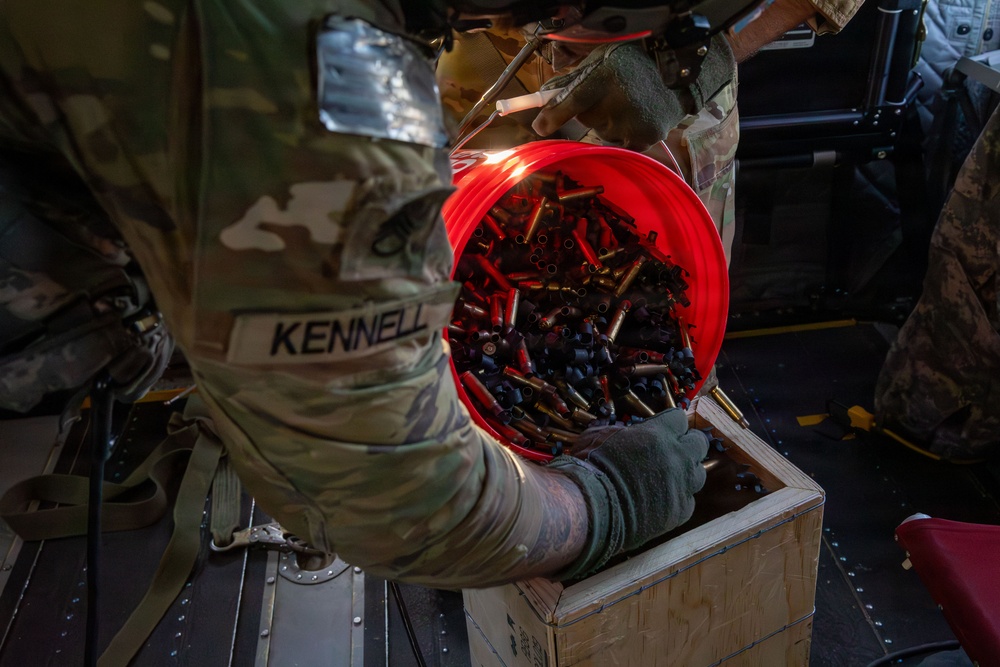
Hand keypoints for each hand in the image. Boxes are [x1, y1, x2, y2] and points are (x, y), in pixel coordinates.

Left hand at [531, 41, 685, 151]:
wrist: (677, 71)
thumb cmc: (632, 65)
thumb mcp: (600, 62)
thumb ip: (573, 81)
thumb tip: (546, 102)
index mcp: (605, 77)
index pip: (573, 100)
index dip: (554, 116)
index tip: (539, 127)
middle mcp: (619, 101)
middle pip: (587, 119)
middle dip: (592, 111)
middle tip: (611, 96)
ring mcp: (633, 123)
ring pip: (603, 133)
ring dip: (608, 123)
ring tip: (628, 105)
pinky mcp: (645, 138)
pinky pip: (620, 144)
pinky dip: (623, 134)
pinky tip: (636, 118)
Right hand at [548, 407, 708, 579]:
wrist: (591, 507)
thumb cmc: (590, 468)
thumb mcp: (600, 436)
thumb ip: (622, 431)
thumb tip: (628, 432)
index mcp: (658, 435)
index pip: (679, 419)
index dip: (670, 424)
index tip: (662, 430)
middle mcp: (676, 458)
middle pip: (699, 443)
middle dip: (687, 444)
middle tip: (672, 452)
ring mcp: (681, 485)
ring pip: (698, 474)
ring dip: (685, 473)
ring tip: (667, 479)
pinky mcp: (680, 511)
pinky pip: (687, 501)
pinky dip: (676, 499)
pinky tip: (660, 501)